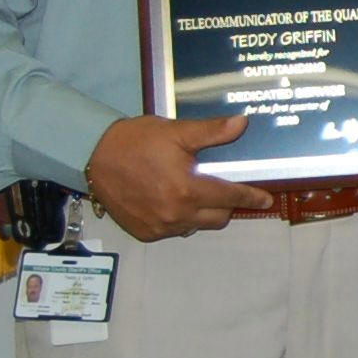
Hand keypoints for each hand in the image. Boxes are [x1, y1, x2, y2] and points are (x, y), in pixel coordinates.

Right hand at [84, 114, 271, 240]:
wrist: (92, 156)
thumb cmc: (135, 141)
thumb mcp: (175, 132)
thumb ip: (211, 132)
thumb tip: (242, 124)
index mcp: (188, 190)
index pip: (231, 197)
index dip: (251, 197)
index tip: (266, 198)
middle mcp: (176, 214)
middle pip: (218, 217)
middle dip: (227, 204)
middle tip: (224, 189)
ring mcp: (159, 227)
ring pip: (197, 226)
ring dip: (204, 213)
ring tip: (197, 193)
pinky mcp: (144, 233)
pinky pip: (174, 231)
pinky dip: (181, 220)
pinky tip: (174, 202)